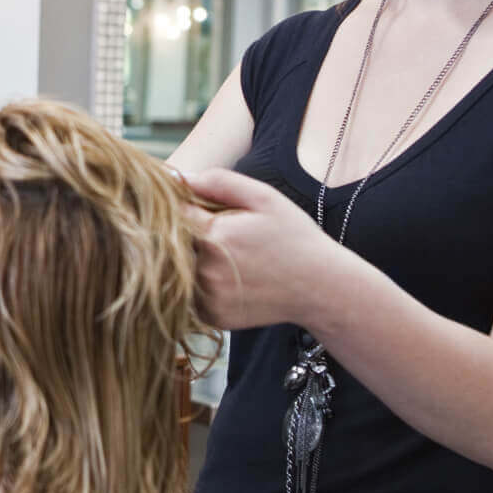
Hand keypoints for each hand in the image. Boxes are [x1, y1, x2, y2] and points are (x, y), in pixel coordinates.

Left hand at [184, 168, 327, 330]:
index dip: (183, 207)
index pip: (174, 214)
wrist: (320, 287)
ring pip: (179, 271)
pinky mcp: (212, 316)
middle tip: (219, 234)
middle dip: (186, 234)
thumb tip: (179, 177)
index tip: (199, 207)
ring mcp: (208, 298)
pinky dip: (200, 284)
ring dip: (191, 260)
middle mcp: (206, 271)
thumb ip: (219, 182)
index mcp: (215, 236)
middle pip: (172, 244)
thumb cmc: (294, 237)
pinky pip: (190, 295)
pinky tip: (228, 276)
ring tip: (227, 255)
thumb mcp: (264, 197)